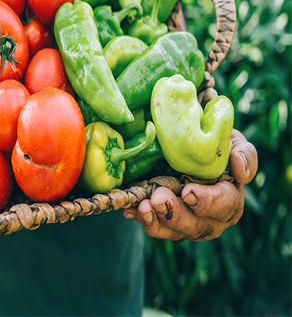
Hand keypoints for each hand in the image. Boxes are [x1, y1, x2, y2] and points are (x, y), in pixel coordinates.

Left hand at [123, 129, 257, 240]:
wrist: (188, 147)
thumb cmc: (214, 145)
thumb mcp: (233, 143)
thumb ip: (244, 154)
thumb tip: (239, 170)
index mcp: (230, 199)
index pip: (224, 205)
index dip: (206, 201)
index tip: (188, 192)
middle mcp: (210, 218)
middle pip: (196, 225)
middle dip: (175, 214)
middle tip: (158, 199)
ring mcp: (186, 223)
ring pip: (173, 231)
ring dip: (155, 221)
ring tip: (142, 206)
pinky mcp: (165, 222)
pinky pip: (154, 226)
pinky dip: (141, 218)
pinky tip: (129, 209)